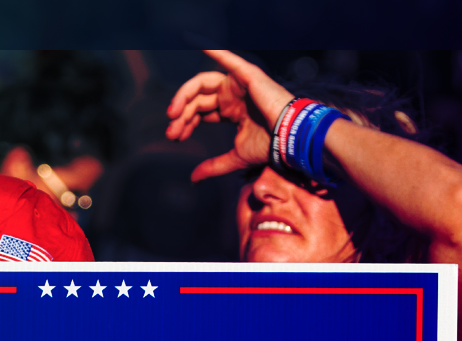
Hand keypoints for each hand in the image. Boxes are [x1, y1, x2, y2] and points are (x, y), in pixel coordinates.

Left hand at [165, 49, 298, 182]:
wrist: (291, 138)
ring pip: (202, 85)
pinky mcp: (246, 75)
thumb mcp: (235, 157)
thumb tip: (193, 179)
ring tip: (173, 113)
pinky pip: (227, 58)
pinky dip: (212, 49)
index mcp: (231, 110)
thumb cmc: (270, 145)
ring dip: (183, 96)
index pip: (200, 112)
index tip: (175, 138)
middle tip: (171, 132)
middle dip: (181, 116)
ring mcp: (239, 84)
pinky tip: (193, 40)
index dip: (185, 123)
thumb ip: (214, 166)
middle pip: (197, 101)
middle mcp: (233, 95)